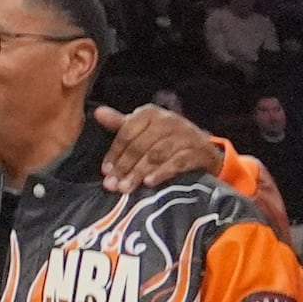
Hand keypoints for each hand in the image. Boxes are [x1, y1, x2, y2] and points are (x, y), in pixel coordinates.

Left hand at [93, 103, 223, 189]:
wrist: (204, 149)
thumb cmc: (165, 139)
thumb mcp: (143, 130)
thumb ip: (121, 124)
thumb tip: (98, 113)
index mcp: (150, 113)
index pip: (127, 132)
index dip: (114, 152)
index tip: (105, 171)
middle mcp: (168, 120)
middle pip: (140, 145)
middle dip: (124, 166)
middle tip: (113, 185)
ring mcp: (185, 135)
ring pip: (157, 154)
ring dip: (139, 172)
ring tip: (126, 188)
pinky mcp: (199, 150)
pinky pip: (178, 162)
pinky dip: (162, 173)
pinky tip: (149, 183)